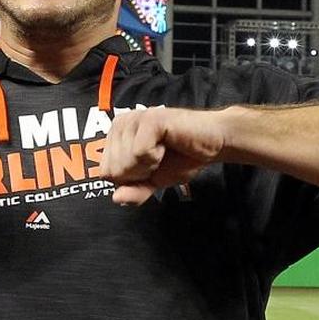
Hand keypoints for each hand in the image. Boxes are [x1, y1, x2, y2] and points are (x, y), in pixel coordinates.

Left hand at [100, 107, 225, 205]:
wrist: (212, 144)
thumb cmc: (182, 158)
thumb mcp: (152, 181)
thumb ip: (134, 192)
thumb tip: (117, 199)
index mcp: (115, 136)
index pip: (105, 173)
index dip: (130, 179)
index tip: (149, 167)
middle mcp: (120, 124)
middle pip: (113, 170)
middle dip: (139, 173)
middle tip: (159, 159)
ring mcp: (134, 119)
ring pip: (125, 163)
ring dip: (149, 165)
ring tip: (164, 151)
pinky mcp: (150, 120)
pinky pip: (140, 154)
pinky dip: (156, 158)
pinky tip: (167, 146)